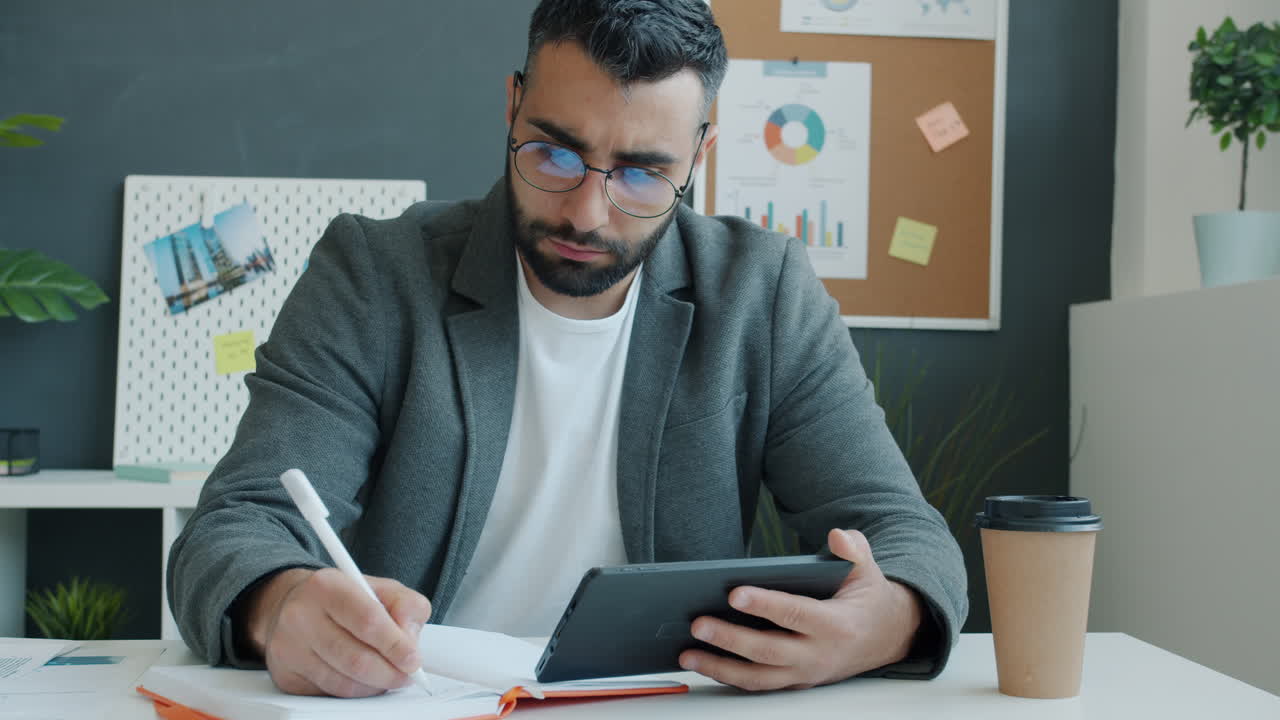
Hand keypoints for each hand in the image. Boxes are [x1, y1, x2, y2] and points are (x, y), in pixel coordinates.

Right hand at [239, 567, 431, 696]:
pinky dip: (354, 691)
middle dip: (390, 673)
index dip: (396, 645)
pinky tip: (362, 678)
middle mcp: (300, 616)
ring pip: (343, 682)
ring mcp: (288, 648)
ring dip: (374, 685)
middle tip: (407, 675)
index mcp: (327, 586)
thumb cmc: (344, 598)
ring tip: (387, 674)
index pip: (368, 621)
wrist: (294, 605)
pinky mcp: (285, 675)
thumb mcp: (381, 588)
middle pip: (356, 659)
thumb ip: (406, 606)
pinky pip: (329, 693)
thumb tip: (410, 640)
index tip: (413, 660)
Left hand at [678, 528, 922, 690]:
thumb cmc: (867, 598)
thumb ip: (853, 549)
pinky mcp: (794, 682)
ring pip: (758, 677)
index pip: (796, 614)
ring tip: (688, 652)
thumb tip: (837, 537)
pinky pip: (757, 684)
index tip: (734, 593)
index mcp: (837, 625)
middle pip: (768, 651)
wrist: (886, 637)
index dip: (765, 605)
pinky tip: (701, 663)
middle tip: (697, 623)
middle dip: (730, 639)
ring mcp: (805, 673)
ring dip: (720, 667)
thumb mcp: (866, 569)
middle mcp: (819, 655)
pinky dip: (727, 677)